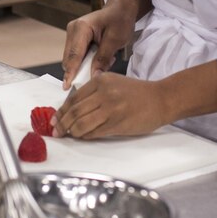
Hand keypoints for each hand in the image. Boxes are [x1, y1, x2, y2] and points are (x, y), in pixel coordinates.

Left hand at [53, 72, 167, 138]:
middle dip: (62, 123)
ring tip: (67, 135)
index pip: (74, 98)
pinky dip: (85, 136)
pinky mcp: (117, 123)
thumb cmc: (137, 93)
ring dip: (71, 132)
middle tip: (56, 131)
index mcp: (101, 80)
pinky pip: (94, 132)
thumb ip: (94, 92)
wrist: (161, 99)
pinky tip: (82, 137)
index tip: (55, 119)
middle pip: (75, 111)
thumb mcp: (113, 83)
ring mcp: (110, 108)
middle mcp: (104, 93)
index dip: (62, 111)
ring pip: (82, 123)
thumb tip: (72, 108)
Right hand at [61, 4, 135, 89]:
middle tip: (97, 76)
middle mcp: (72, 30)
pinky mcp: (75, 39)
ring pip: (72, 59)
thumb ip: (103, 58)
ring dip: (84, 66)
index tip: (67, 87)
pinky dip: (86, 61)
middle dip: (79, 71)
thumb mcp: (115, 40)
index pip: (74, 55)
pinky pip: (76, 56)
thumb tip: (94, 76)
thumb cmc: (120, 20)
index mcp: (81, 27)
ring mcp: (72, 34)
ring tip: (104, 61)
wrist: (121, 9)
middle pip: (70, 59)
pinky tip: (99, 57)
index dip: (71, 72)